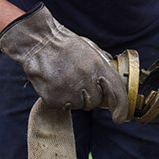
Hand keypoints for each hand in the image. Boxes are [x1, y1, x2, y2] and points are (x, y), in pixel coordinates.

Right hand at [0, 3, 129, 121]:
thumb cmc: (64, 44)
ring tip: (63, 79)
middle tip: (77, 81)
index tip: (119, 117)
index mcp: (99, 66)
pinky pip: (61, 106)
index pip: (116, 93)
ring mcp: (69, 91)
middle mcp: (86, 80)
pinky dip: (58, 98)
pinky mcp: (53, 98)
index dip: (120, 108)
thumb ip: (103, 62)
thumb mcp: (90, 48)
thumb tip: (112, 77)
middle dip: (89, 96)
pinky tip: (53, 83)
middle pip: (95, 102)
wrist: (37, 41)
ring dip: (73, 98)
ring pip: (78, 105)